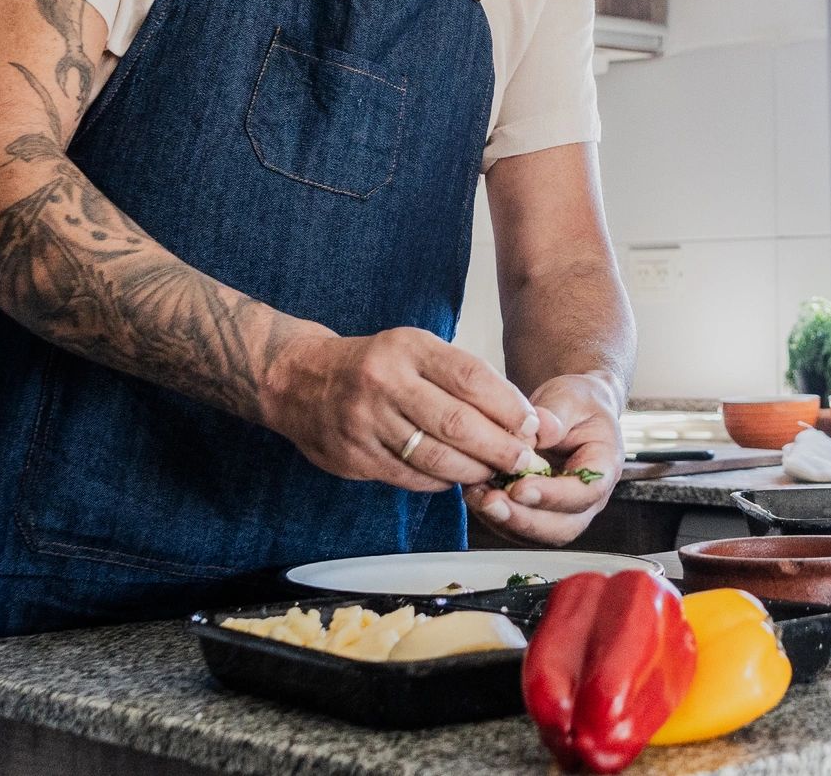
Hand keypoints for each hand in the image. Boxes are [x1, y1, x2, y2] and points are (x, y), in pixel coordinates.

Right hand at [262, 326, 541, 490]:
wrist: (300, 380)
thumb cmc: (374, 365)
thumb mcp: (414, 349)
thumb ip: (460, 376)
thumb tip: (517, 415)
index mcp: (407, 348)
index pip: (471, 378)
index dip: (507, 406)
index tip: (531, 425)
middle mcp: (385, 382)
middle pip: (456, 423)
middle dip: (498, 447)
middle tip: (523, 461)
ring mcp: (365, 422)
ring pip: (434, 457)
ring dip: (473, 470)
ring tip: (494, 473)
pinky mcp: (353, 456)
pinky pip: (409, 477)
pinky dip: (439, 482)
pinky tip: (455, 479)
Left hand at [463, 372, 623, 544]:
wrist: (572, 410)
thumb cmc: (577, 403)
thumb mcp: (570, 397)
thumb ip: (556, 415)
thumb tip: (539, 431)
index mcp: (604, 465)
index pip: (584, 493)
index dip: (552, 496)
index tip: (520, 487)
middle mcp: (589, 497)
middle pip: (563, 527)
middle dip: (524, 519)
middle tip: (492, 503)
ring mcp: (564, 509)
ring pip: (538, 533)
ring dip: (505, 521)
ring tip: (477, 495)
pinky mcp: (540, 511)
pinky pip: (519, 526)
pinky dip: (495, 516)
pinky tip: (476, 493)